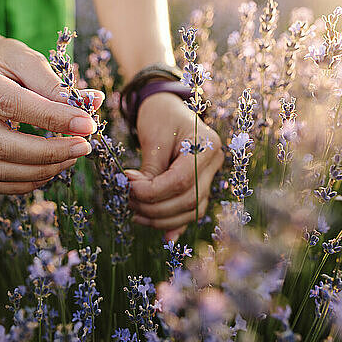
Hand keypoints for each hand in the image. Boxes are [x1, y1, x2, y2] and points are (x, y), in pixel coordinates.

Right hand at [0, 37, 103, 193]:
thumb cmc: (1, 62)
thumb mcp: (25, 58)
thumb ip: (54, 82)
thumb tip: (92, 103)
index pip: (8, 103)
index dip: (51, 118)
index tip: (87, 124)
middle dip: (48, 152)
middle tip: (83, 147)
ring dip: (40, 170)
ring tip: (71, 157)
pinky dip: (24, 182)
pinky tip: (50, 170)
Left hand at [126, 92, 222, 241]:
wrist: (167, 106)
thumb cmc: (159, 116)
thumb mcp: (153, 138)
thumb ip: (150, 169)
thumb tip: (138, 197)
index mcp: (207, 145)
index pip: (181, 181)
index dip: (153, 192)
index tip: (128, 188)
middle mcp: (214, 163)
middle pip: (188, 200)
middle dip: (154, 207)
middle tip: (127, 201)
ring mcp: (210, 176)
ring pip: (191, 211)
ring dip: (162, 219)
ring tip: (135, 212)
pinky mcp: (200, 186)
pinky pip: (190, 210)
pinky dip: (174, 222)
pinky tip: (163, 235)